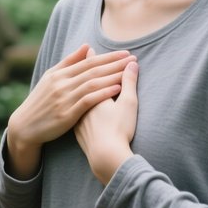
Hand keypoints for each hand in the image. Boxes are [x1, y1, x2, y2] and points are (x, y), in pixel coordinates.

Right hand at [6, 44, 134, 178]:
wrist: (25, 126)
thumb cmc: (41, 101)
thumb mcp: (51, 78)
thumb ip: (69, 62)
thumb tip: (87, 45)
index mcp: (59, 73)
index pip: (89, 61)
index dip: (108, 57)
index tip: (125, 53)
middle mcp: (62, 83)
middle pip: (93, 70)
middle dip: (115, 64)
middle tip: (133, 58)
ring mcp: (64, 98)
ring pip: (93, 83)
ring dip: (112, 76)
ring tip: (129, 72)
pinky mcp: (67, 113)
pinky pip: (88, 100)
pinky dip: (103, 93)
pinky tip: (117, 89)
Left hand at [75, 51, 138, 184]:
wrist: (105, 158)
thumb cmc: (120, 129)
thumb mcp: (129, 102)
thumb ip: (130, 82)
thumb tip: (132, 64)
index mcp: (94, 94)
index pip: (91, 72)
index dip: (92, 60)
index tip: (89, 49)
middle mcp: (82, 104)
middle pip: (81, 83)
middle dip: (83, 72)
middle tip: (82, 60)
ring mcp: (78, 118)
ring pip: (75, 99)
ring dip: (78, 89)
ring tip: (79, 83)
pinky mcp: (77, 132)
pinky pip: (74, 113)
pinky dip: (76, 105)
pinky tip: (75, 107)